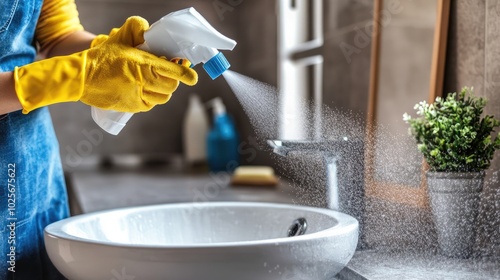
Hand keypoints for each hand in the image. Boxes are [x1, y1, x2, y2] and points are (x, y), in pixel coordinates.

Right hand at [14, 16, 197, 113]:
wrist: (80, 78)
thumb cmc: (101, 57)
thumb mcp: (119, 38)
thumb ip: (136, 29)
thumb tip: (150, 31)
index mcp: (141, 63)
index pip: (171, 70)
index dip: (185, 73)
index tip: (192, 76)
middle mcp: (142, 81)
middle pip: (171, 85)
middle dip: (175, 79)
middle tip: (172, 71)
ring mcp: (137, 95)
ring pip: (163, 96)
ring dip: (165, 89)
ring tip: (158, 80)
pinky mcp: (133, 106)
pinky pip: (152, 104)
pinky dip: (154, 97)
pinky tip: (148, 89)